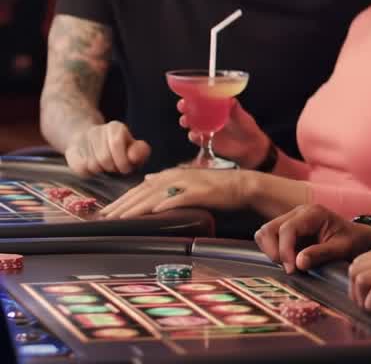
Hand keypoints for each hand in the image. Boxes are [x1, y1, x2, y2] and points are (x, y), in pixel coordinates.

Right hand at [64, 121, 150, 176]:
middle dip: (113, 168)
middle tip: (114, 167)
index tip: (125, 168)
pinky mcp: (71, 153)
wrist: (92, 145)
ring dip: (101, 171)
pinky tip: (92, 167)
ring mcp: (82, 140)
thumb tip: (134, 156)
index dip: (123, 161)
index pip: (116, 143)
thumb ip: (140, 152)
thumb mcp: (133, 150)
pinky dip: (89, 173)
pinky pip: (82, 170)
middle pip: (105, 158)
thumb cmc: (119, 151)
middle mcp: (98, 131)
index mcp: (115, 128)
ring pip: (93, 165)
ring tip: (103, 166)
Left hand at [99, 168, 246, 218]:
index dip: (122, 200)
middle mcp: (175, 177)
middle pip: (143, 192)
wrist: (241, 185)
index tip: (107, 212)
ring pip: (155, 195)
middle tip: (105, 218)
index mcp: (170, 175)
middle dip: (122, 205)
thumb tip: (147, 180)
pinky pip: (179, 199)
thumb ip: (166, 180)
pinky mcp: (200, 193)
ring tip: (121, 218)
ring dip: (136, 207)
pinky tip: (153, 211)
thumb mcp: (187, 180)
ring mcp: (187, 184)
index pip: (140, 188)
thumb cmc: (215, 187)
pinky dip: (166, 204)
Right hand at [180, 98, 269, 165]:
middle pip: (191, 110)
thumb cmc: (246, 127)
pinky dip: (193, 135)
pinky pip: (195, 138)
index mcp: (216, 108)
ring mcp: (206, 129)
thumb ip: (235, 108)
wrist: (250, 146)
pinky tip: (195, 134)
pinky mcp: (206, 141)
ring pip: (190, 123)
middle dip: (184, 107)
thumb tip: (230, 98)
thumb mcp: (242, 116)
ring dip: (186, 121)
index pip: (201, 99)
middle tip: (183, 106)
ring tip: (186, 121)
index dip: (192, 96)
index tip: (188, 94)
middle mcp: (209, 117)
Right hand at [255, 205, 370, 273]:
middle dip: (274, 251)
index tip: (292, 269)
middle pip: (269, 229)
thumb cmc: (353, 241)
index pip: (287, 229)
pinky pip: (269, 239)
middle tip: (290, 268)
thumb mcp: (342, 249)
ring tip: (289, 264)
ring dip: (271, 251)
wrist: (358, 238)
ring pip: (264, 233)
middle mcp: (299, 212)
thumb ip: (321, 254)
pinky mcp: (288, 229)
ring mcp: (291, 219)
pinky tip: (289, 260)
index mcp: (313, 213)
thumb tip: (298, 263)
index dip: (285, 251)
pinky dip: (273, 250)